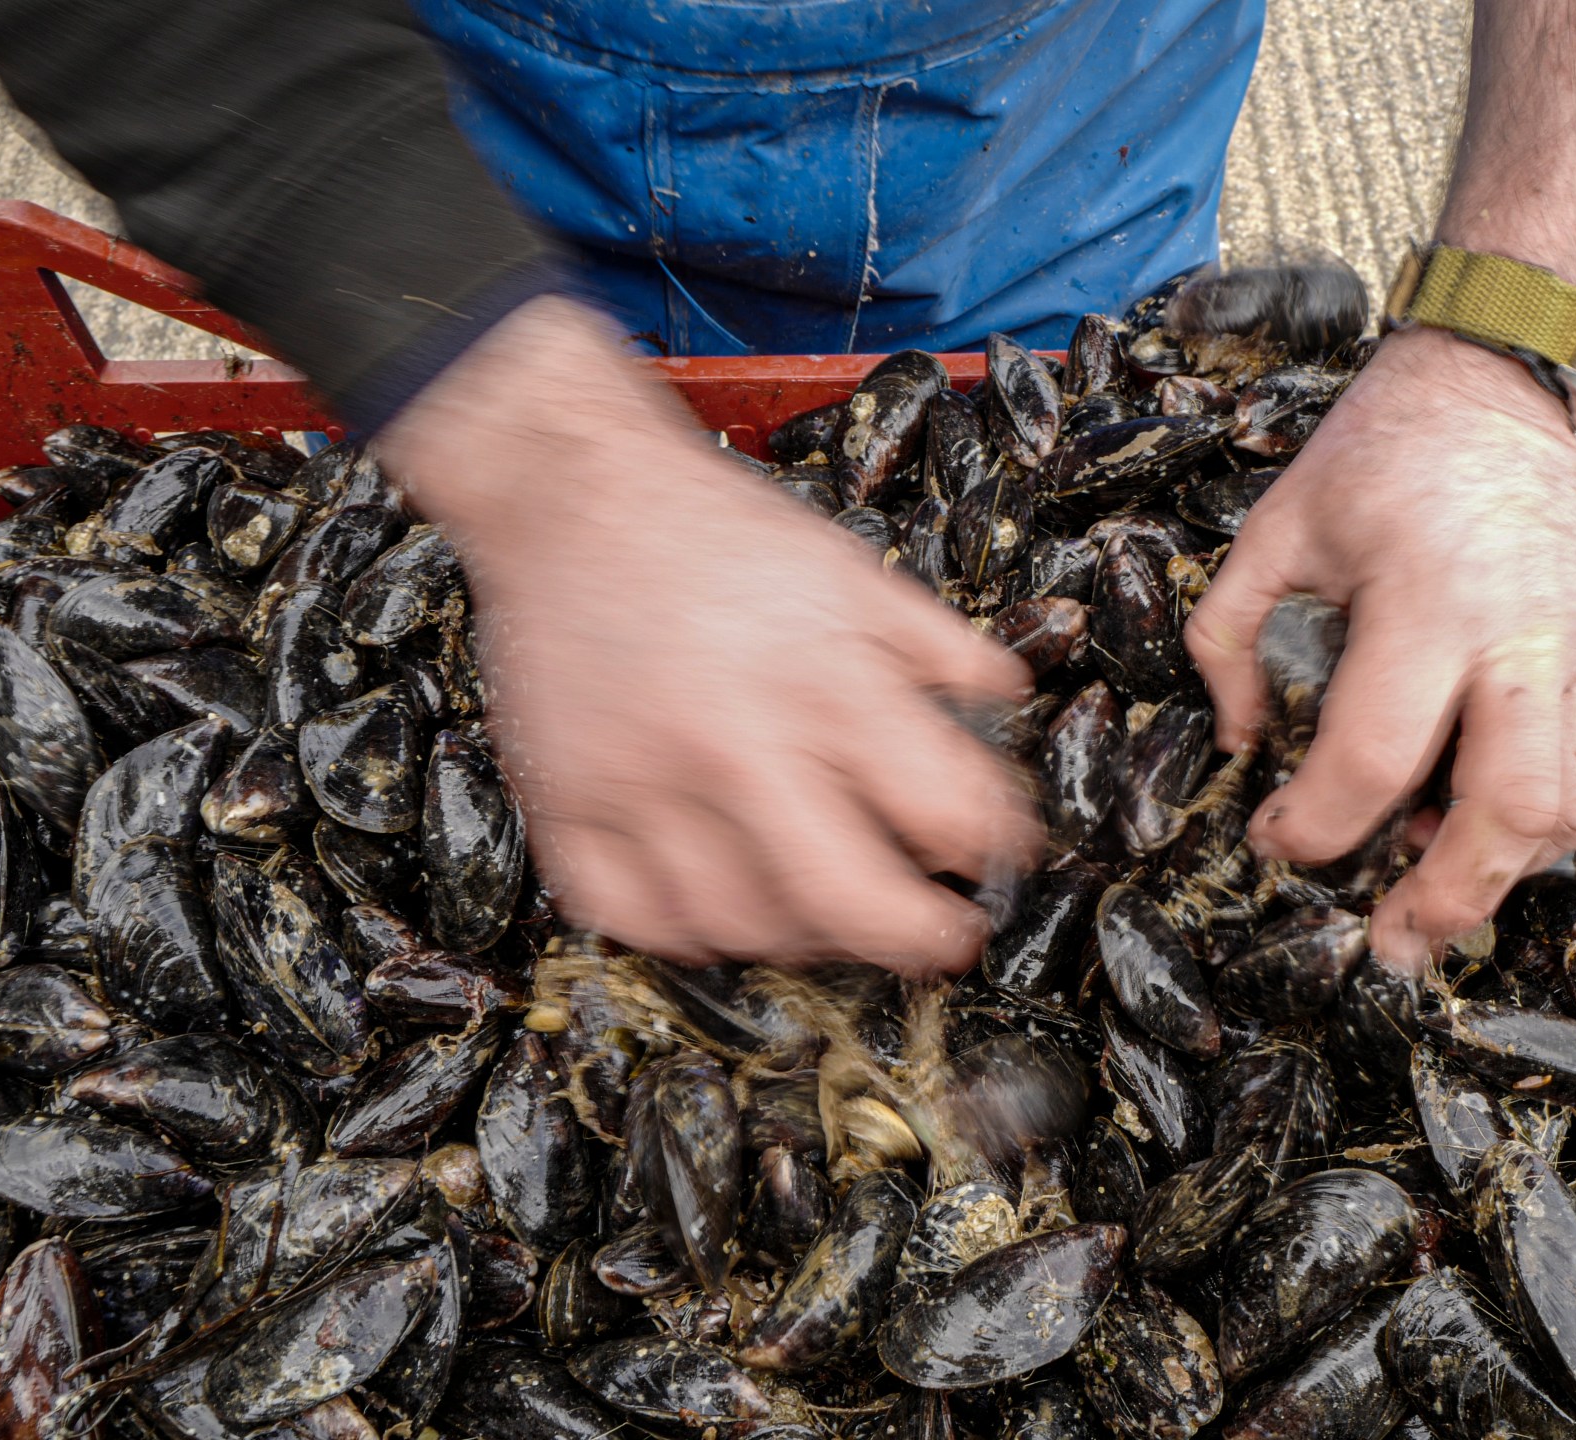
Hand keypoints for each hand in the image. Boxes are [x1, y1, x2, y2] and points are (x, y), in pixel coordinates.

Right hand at [379, 298, 1042, 976]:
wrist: (571, 493)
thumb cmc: (718, 531)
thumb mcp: (851, 568)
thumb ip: (935, 643)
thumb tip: (1010, 701)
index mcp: (822, 679)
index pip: (941, 811)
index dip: (988, 845)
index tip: (994, 853)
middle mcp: (734, 743)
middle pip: (846, 900)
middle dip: (916, 938)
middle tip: (941, 940)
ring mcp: (641, 784)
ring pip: (739, 926)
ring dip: (801, 938)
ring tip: (829, 910)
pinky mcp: (565, 804)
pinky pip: (631, 918)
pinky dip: (684, 931)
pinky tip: (720, 904)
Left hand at [1186, 327, 1575, 972]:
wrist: (1506, 377)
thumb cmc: (1381, 448)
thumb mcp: (1276, 525)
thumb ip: (1227, 635)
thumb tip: (1236, 743)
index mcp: (1428, 603)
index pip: (1374, 759)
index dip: (1314, 826)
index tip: (1274, 838)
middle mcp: (1521, 638)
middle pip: (1506, 814)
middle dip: (1443, 896)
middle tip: (1386, 939)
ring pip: (1575, 809)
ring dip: (1508, 875)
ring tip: (1438, 901)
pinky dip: (1546, 824)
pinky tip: (1481, 829)